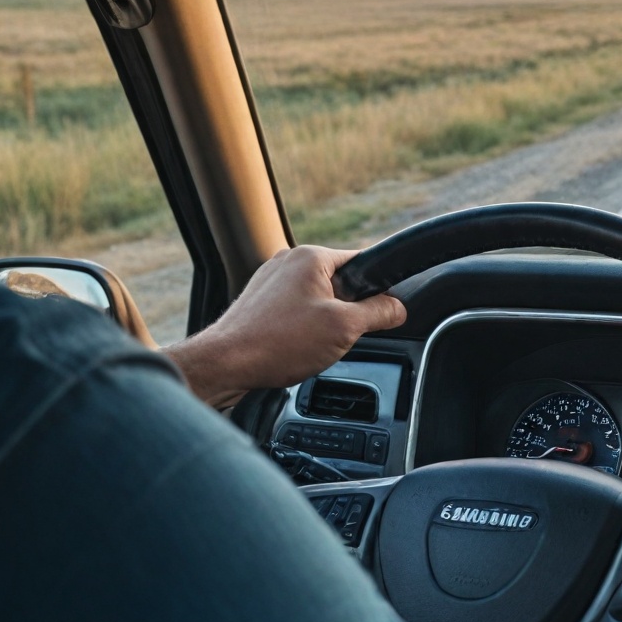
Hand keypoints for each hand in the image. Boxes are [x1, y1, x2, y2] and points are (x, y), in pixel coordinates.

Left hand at [169, 245, 406, 408]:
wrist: (223, 365)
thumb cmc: (278, 343)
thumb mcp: (344, 327)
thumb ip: (379, 312)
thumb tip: (398, 308)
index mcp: (311, 256)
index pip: (362, 262)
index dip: (377, 290)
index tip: (381, 313)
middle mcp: (288, 260)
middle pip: (339, 283)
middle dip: (346, 311)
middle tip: (340, 336)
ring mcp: (269, 280)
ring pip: (316, 299)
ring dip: (322, 322)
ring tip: (311, 345)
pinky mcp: (257, 301)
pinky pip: (293, 310)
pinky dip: (300, 328)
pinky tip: (293, 348)